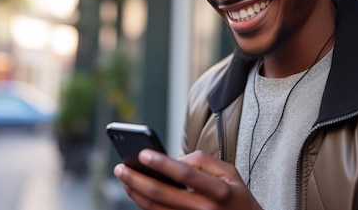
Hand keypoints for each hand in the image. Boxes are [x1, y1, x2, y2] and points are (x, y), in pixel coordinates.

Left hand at [114, 149, 262, 209]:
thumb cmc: (236, 197)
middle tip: (121, 168)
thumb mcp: (229, 172)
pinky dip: (144, 205)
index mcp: (218, 191)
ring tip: (124, 178)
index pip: (185, 175)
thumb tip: (174, 160)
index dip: (162, 163)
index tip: (142, 153)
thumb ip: (203, 161)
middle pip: (163, 195)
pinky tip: (136, 193)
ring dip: (135, 193)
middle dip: (137, 180)